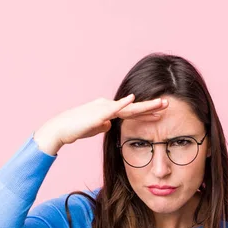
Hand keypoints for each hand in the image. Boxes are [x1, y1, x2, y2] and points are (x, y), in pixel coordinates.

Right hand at [33, 94, 168, 154]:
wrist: (60, 129)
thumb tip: (110, 126)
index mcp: (108, 109)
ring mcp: (103, 108)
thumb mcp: (93, 128)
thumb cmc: (75, 129)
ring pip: (128, 107)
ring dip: (145, 106)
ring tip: (160, 104)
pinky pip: (113, 108)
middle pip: (133, 107)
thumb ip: (103, 125)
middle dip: (151, 107)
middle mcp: (108, 105)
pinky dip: (123, 103)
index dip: (146, 112)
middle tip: (168, 104)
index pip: (130, 111)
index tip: (159, 113)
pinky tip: (132, 99)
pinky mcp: (97, 113)